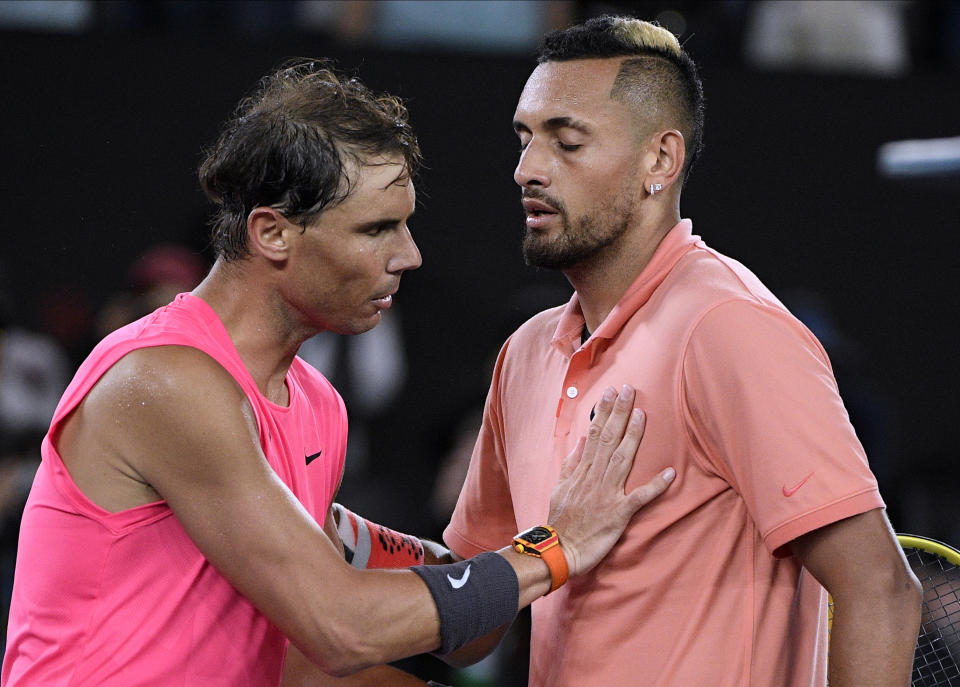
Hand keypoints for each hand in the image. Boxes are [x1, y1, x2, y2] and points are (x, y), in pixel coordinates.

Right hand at [548, 385, 674, 576]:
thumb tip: (579, 441)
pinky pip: (640, 498)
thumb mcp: (559, 487)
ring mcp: (607, 494)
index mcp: (581, 471)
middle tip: (629, 390)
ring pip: (622, 459)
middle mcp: (594, 478)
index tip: (611, 392)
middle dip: (619, 413)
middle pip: (608, 439)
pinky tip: (670, 473)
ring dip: (633, 436)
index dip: (603, 412)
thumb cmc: (561, 521)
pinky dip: (655, 485)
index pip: (594, 434)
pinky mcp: (618, 513)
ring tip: (643, 414)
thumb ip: (570, 464)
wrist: (560, 551)